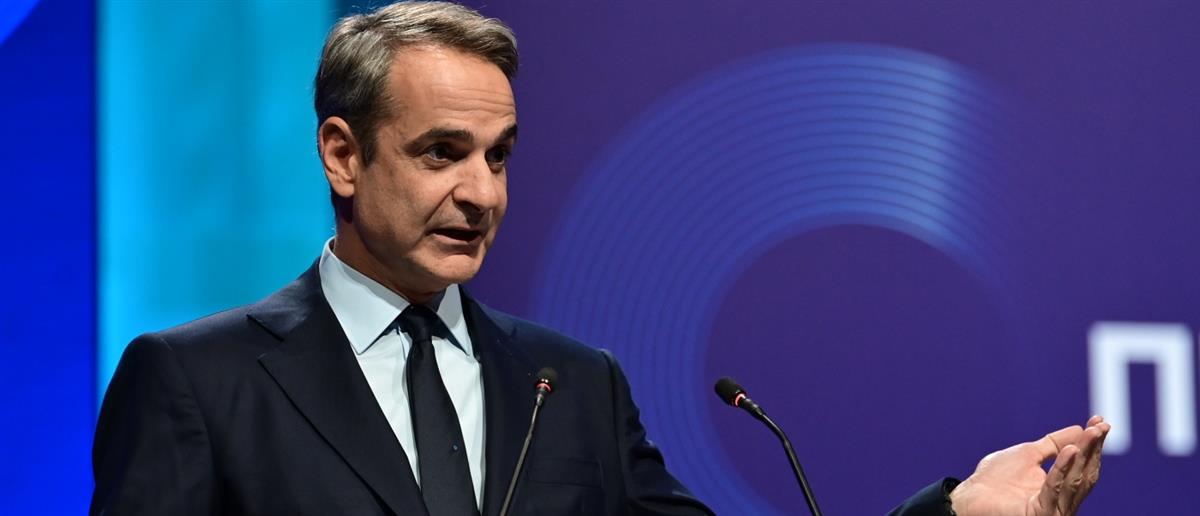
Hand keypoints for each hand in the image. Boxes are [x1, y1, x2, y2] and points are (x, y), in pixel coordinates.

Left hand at [950, 416, 1109, 515]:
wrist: (969, 497)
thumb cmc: (995, 480)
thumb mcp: (1029, 455)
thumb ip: (1053, 444)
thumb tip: (1080, 428)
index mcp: (1060, 488)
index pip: (1083, 464)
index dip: (1092, 444)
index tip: (1101, 422)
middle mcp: (1061, 501)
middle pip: (1084, 472)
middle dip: (1093, 448)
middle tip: (1101, 427)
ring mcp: (1052, 509)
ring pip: (1075, 481)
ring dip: (1084, 455)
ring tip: (1091, 433)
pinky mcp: (1040, 513)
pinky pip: (1054, 490)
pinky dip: (1062, 470)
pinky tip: (1070, 451)